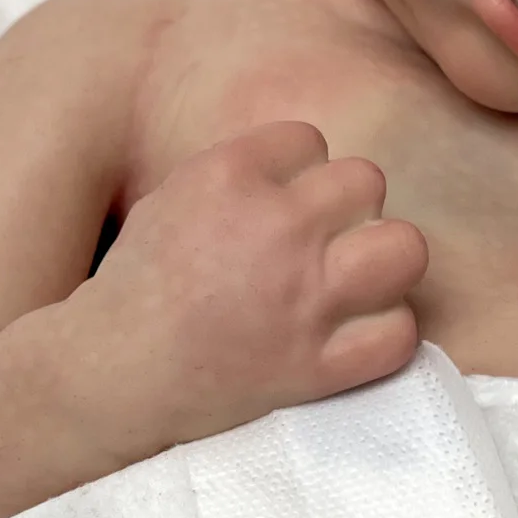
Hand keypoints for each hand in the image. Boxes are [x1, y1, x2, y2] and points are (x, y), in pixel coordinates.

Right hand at [76, 121, 428, 448]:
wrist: (112, 377)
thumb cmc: (139, 289)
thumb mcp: (173, 199)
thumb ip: (243, 174)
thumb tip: (307, 163)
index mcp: (228, 176)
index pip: (309, 140)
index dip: (299, 174)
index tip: (279, 208)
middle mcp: (275, 228)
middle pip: (367, 182)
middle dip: (350, 211)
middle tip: (325, 245)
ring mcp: (303, 299)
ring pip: (405, 249)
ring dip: (386, 265)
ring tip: (357, 284)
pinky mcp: (318, 366)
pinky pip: (399, 333)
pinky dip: (386, 336)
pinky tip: (358, 337)